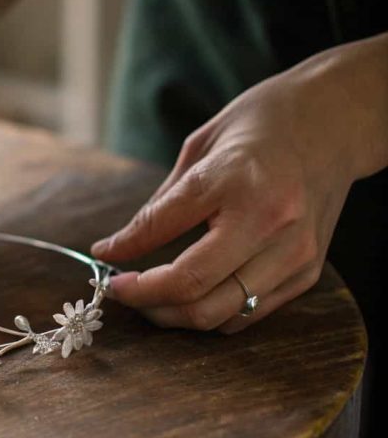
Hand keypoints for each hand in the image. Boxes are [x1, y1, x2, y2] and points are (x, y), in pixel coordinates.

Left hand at [91, 34, 387, 332]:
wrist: (335, 122)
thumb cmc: (260, 126)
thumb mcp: (199, 146)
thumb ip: (162, 203)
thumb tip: (120, 246)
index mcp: (235, 180)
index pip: (161, 230)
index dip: (122, 253)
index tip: (102, 260)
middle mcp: (270, 223)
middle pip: (193, 289)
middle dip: (144, 299)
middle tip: (121, 291)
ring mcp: (294, 253)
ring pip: (220, 314)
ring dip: (174, 315)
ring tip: (150, 299)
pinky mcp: (307, 272)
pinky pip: (248, 314)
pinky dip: (211, 315)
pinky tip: (190, 297)